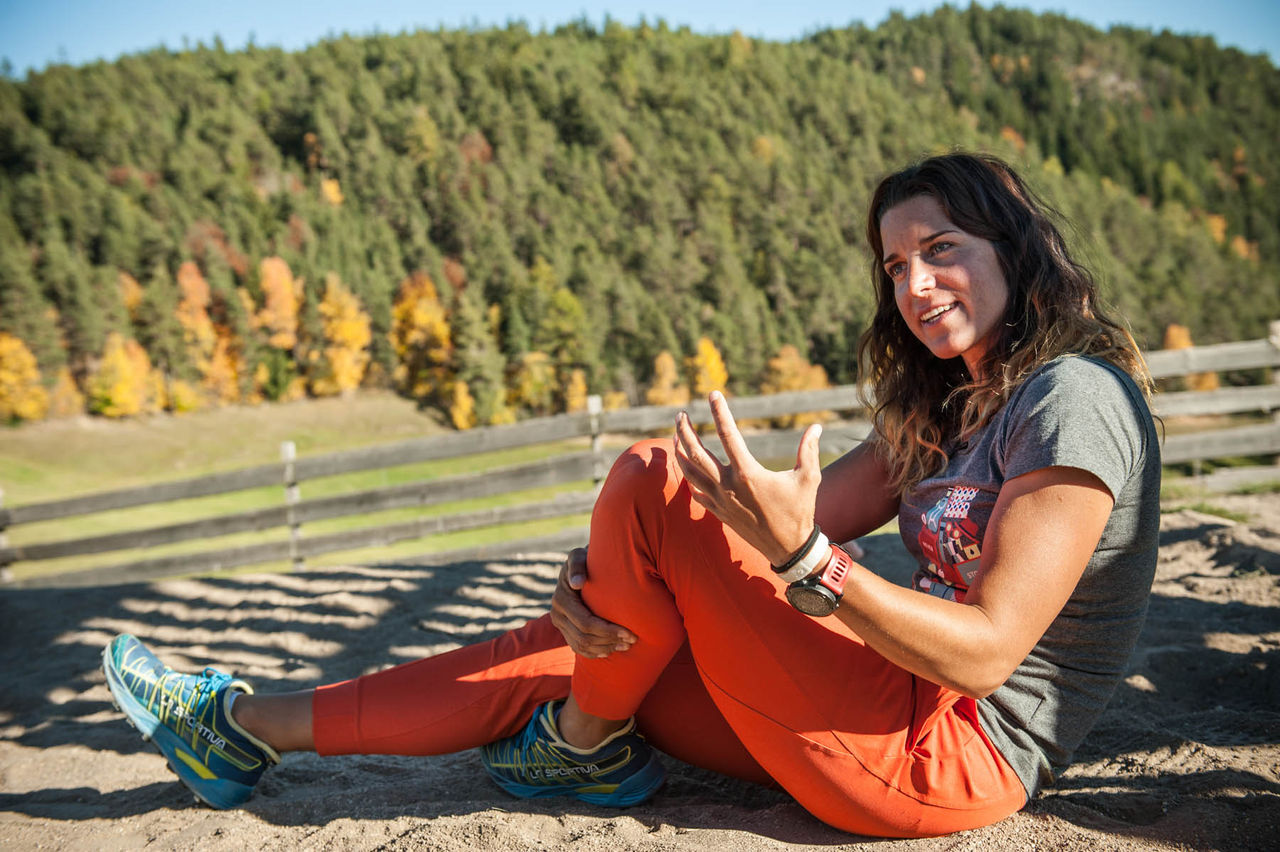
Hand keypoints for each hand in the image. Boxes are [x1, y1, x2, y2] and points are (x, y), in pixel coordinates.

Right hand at [550, 547, 636, 657]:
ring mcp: (560, 624)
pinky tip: (611, 650)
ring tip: (626, 645)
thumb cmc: (585, 559)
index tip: (629, 633)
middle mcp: (556, 614)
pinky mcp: (565, 630)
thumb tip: (577, 583)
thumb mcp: (579, 556)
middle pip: (584, 638)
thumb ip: (577, 565)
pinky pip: (578, 648)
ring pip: (581, 646)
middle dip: (610, 641)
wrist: (579, 566)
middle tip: (632, 640)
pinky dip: (595, 652)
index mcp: (561, 599)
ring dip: (605, 649)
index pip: (586, 623)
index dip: (608, 631)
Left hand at [674, 391, 822, 565]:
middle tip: (680, 414)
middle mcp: (728, 485)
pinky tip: (685, 468)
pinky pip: (696, 492)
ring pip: (690, 472)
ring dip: (679, 452)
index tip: (713, 395)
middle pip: (696, 453)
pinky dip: (688, 478)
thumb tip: (816, 427)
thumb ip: (808, 450)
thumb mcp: (808, 478)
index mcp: (748, 473)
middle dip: (685, 431)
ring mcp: (720, 500)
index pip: (728, 434)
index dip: (719, 412)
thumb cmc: (799, 511)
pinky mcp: (719, 512)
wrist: (788, 548)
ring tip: (675, 435)